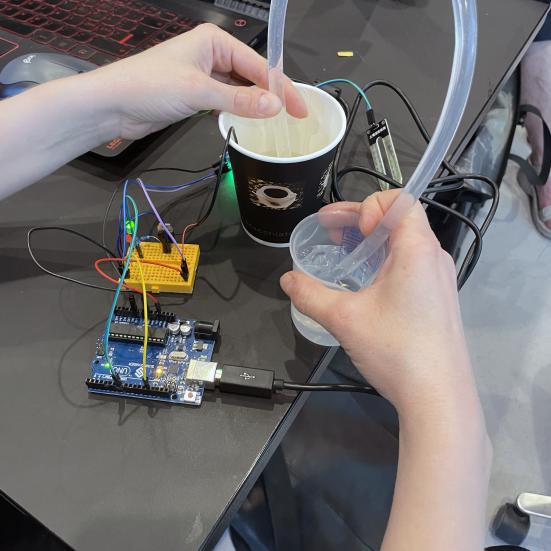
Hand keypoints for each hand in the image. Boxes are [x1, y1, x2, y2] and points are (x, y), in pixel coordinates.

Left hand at [89, 24, 307, 139]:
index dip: (281, 88)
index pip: (258, 64)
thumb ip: (239, 99)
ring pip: (240, 90)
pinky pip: (226, 101)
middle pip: (251, 76)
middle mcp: (211, 54)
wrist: (113, 105)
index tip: (300, 110)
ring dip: (256, 105)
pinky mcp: (195, 94)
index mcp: (215, 41)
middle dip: (272, 96)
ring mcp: (203, 75)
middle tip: (294, 119)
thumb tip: (275, 107)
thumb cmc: (151, 87)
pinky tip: (250, 122)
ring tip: (277, 124)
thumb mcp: (199, 91)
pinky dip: (239, 111)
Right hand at [280, 191, 474, 414]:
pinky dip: (385, 263)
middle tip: (330, 232)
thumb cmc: (396, 349)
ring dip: (372, 243)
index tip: (352, 231)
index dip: (371, 205)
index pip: (402, 201)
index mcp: (418, 250)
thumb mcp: (344, 319)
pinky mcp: (438, 300)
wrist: (438, 398)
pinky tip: (365, 286)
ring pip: (405, 245)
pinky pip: (411, 266)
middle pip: (400, 220)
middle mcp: (434, 258)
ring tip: (344, 256)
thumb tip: (288, 280)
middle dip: (361, 221)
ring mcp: (439, 281)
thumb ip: (310, 295)